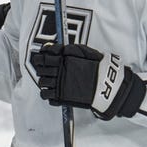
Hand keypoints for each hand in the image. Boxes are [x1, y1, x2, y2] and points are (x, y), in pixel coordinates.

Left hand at [29, 44, 145, 119]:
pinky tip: (51, 90)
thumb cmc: (97, 67)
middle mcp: (58, 72)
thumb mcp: (85, 52)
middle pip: (40, 69)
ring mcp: (58, 86)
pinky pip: (46, 95)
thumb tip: (55, 47)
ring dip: (43, 80)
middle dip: (41, 68)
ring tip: (49, 79)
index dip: (41, 56)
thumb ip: (69, 49)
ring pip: (42, 82)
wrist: (106, 86)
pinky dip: (46, 93)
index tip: (42, 56)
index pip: (44, 56)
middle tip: (44, 68)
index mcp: (63, 60)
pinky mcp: (61, 98)